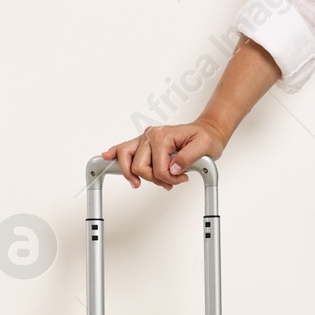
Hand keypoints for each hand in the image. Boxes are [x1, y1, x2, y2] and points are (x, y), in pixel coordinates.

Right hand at [101, 36, 279, 191]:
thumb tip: (172, 170)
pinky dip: (115, 153)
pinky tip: (106, 158)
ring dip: (135, 175)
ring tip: (142, 183)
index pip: (156, 167)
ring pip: (127, 160)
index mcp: (162, 136)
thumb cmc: (205, 138)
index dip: (168, 179)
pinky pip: (124, 148)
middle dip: (154, 179)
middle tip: (169, 182)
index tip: (180, 180)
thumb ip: (188, 159)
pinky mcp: (144, 143)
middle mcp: (151, 135)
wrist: (207, 132)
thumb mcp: (204, 148)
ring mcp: (145, 139)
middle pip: (139, 167)